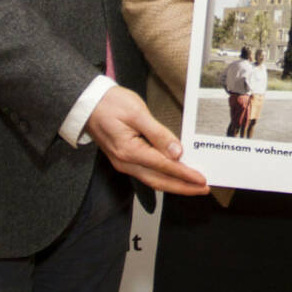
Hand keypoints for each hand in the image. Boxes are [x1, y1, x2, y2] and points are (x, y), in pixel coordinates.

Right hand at [84, 85, 208, 195]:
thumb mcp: (137, 113)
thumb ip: (158, 134)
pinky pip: (147, 174)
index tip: (201, 180)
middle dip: (183, 187)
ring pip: (153, 180)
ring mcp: (123, 163)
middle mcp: (125, 162)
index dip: (184, 174)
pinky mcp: (124, 159)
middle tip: (204, 189)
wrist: (87, 102)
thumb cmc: (110, 103)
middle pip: (159, 181)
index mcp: (129, 151)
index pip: (164, 167)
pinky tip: (174, 176)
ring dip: (174, 184)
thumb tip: (176, 152)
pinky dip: (163, 177)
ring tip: (193, 186)